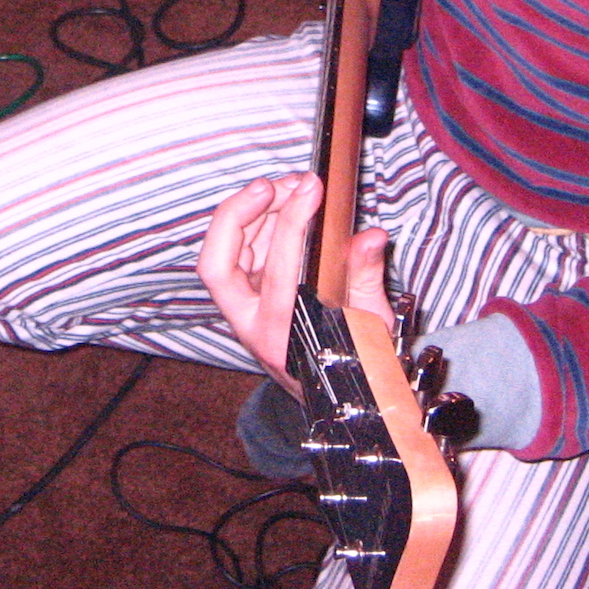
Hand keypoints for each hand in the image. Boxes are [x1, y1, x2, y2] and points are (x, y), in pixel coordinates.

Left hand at [197, 172, 393, 397]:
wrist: (334, 403)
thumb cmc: (354, 364)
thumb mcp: (370, 326)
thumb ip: (366, 279)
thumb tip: (371, 237)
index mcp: (282, 335)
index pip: (278, 269)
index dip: (293, 222)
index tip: (313, 189)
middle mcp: (250, 326)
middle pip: (216, 265)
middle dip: (237, 216)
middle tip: (273, 185)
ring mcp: (241, 313)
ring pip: (221, 256)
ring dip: (248, 214)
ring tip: (287, 188)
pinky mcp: (243, 301)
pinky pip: (235, 257)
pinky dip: (253, 227)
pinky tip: (280, 208)